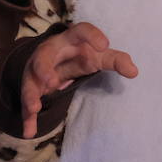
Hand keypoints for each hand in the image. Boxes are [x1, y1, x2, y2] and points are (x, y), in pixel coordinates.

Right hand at [22, 22, 136, 136]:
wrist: (54, 58)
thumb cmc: (81, 54)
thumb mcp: (98, 56)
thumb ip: (116, 61)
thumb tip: (134, 72)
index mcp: (71, 39)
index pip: (81, 30)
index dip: (92, 35)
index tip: (105, 45)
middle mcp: (51, 51)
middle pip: (43, 55)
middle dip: (44, 68)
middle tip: (52, 80)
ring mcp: (37, 69)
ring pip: (30, 80)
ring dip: (30, 94)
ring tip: (34, 108)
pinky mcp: (31, 86)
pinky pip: (27, 102)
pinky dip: (27, 118)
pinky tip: (29, 132)